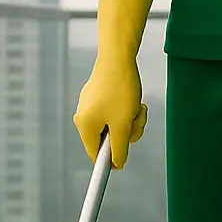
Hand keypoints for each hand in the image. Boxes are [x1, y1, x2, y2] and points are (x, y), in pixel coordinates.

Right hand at [72, 0, 157, 168]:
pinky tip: (132, 97)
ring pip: (115, 124)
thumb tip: (117, 164)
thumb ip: (119, 148)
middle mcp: (83, 117)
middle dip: (126, 133)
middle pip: (108, 139)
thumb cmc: (120, 90)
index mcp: (85, 126)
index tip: (121, 165)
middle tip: (136, 120)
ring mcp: (90, 105)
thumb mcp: (123, 124)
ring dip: (130, 120)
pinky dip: (127, 108)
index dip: (111, 161)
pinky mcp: (98, 95)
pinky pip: (114, 111)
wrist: (118, 56)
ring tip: (137, 106)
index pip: (96, 155)